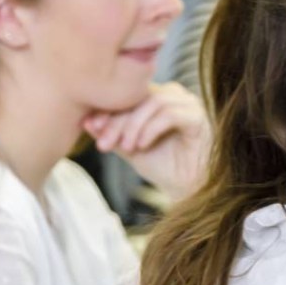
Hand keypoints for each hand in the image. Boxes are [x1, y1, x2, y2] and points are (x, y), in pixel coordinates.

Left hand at [83, 82, 212, 201]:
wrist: (188, 191)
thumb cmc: (164, 168)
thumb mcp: (130, 149)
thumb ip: (112, 134)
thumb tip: (85, 122)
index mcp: (157, 99)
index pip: (129, 94)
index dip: (107, 108)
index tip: (90, 127)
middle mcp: (174, 97)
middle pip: (140, 95)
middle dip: (117, 119)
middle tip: (104, 143)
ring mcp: (189, 105)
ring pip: (154, 102)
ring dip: (134, 125)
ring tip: (126, 148)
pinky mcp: (199, 118)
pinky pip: (171, 114)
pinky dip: (151, 129)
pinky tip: (142, 146)